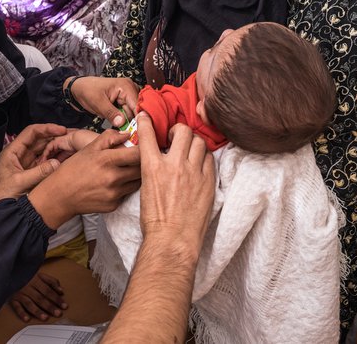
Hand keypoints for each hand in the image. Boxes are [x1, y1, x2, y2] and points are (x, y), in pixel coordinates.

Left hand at [0, 124, 67, 205]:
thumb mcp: (20, 183)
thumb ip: (38, 173)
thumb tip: (56, 164)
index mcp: (13, 151)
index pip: (31, 132)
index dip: (47, 128)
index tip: (61, 129)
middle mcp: (20, 154)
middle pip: (39, 140)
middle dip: (54, 137)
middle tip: (70, 137)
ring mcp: (26, 163)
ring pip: (43, 150)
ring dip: (56, 148)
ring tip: (70, 147)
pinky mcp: (31, 172)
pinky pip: (44, 162)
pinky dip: (54, 159)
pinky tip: (64, 159)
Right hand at [10, 272, 67, 321]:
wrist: (10, 270)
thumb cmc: (28, 274)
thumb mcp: (40, 274)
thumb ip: (51, 281)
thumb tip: (61, 291)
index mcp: (35, 279)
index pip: (48, 291)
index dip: (56, 298)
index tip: (64, 306)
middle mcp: (27, 287)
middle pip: (40, 298)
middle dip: (50, 306)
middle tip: (58, 313)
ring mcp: (19, 293)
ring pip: (29, 303)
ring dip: (37, 311)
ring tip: (45, 317)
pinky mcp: (12, 299)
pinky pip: (16, 307)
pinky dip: (21, 313)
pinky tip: (27, 319)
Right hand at [29, 130, 140, 228]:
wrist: (59, 196)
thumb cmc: (73, 170)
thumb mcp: (89, 148)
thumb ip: (109, 138)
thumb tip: (128, 133)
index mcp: (107, 160)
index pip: (139, 153)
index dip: (145, 148)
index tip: (144, 146)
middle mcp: (113, 178)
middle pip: (143, 168)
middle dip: (143, 162)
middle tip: (137, 158)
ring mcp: (114, 194)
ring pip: (138, 182)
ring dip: (136, 175)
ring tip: (125, 170)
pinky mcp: (114, 205)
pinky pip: (127, 194)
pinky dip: (125, 188)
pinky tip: (114, 184)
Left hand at [68, 76, 138, 127]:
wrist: (80, 89)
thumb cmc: (87, 91)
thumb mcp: (98, 103)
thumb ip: (110, 113)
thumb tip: (122, 123)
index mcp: (126, 86)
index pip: (138, 105)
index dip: (138, 119)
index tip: (135, 131)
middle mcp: (130, 89)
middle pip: (138, 109)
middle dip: (133, 121)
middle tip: (126, 131)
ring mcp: (128, 94)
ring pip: (133, 112)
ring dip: (128, 121)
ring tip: (120, 126)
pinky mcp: (124, 100)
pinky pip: (129, 112)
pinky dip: (125, 119)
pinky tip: (120, 122)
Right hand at [137, 112, 215, 260]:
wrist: (172, 241)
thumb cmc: (155, 221)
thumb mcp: (145, 189)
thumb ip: (152, 170)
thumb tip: (157, 159)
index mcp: (152, 168)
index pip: (148, 135)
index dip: (146, 121)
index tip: (146, 116)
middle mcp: (174, 166)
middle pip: (183, 131)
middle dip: (179, 130)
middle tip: (176, 138)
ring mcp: (193, 173)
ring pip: (200, 142)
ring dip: (194, 142)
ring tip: (190, 150)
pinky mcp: (208, 182)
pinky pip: (210, 160)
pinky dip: (204, 158)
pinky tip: (200, 165)